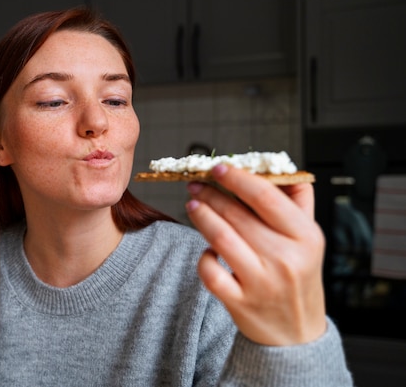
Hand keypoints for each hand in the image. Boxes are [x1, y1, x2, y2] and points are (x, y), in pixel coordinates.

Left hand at [185, 164, 326, 345]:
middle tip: (195, 184)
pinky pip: (211, 272)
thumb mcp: (309, 240)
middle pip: (238, 215)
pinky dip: (203, 257)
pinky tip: (207, 249)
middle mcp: (285, 259)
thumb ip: (296, 202)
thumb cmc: (299, 278)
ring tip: (192, 204)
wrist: (296, 333)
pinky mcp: (240, 302)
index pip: (266, 197)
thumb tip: (276, 169)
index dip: (238, 178)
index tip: (218, 167)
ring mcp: (261, 283)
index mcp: (306, 237)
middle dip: (212, 194)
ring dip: (202, 216)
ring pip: (221, 238)